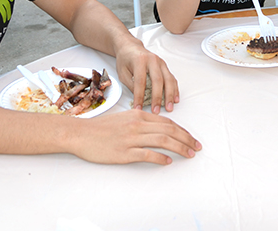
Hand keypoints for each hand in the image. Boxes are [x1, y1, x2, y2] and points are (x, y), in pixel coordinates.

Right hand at [70, 109, 200, 164]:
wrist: (81, 134)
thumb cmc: (101, 127)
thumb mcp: (124, 118)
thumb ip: (141, 121)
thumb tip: (158, 128)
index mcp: (138, 115)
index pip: (166, 122)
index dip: (182, 130)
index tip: (191, 138)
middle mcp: (137, 124)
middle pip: (169, 130)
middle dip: (186, 138)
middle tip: (197, 146)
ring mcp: (131, 138)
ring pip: (162, 140)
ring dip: (179, 147)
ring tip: (189, 154)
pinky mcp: (124, 152)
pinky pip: (146, 154)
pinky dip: (160, 157)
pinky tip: (168, 161)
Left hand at [114, 40, 178, 113]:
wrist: (131, 47)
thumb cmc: (125, 59)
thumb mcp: (122, 73)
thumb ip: (131, 85)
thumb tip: (140, 99)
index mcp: (139, 60)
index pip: (140, 81)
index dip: (139, 96)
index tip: (138, 108)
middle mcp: (152, 60)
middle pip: (158, 80)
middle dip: (157, 98)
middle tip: (156, 111)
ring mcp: (160, 62)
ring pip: (168, 79)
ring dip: (170, 95)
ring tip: (169, 107)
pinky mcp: (164, 66)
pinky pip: (172, 78)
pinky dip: (174, 89)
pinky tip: (175, 99)